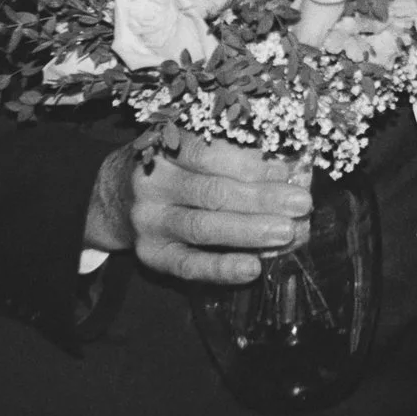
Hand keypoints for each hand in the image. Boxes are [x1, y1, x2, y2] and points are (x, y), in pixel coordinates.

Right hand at [86, 135, 311, 285]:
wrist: (114, 197)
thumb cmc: (172, 166)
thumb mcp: (190, 147)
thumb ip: (232, 152)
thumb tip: (289, 164)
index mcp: (166, 147)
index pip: (209, 152)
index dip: (251, 161)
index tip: (288, 169)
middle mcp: (153, 183)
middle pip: (212, 191)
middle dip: (261, 198)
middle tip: (301, 203)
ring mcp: (149, 222)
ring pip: (202, 228)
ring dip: (249, 231)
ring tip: (287, 232)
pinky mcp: (151, 255)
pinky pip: (189, 266)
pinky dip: (222, 268)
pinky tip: (252, 268)